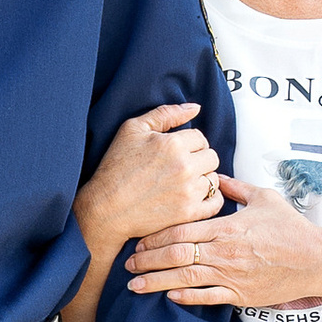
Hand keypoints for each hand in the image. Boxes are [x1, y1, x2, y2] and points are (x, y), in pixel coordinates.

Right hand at [76, 98, 219, 255]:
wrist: (105, 208)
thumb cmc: (115, 167)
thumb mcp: (132, 130)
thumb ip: (165, 114)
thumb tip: (195, 108)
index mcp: (173, 144)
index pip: (199, 137)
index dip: (187, 143)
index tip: (174, 153)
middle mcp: (184, 166)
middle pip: (211, 157)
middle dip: (198, 159)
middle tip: (179, 167)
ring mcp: (188, 191)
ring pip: (214, 179)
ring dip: (202, 179)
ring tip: (182, 183)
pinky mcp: (188, 213)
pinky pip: (216, 203)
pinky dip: (211, 199)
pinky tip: (194, 197)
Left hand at [127, 177, 321, 311]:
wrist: (316, 259)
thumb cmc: (291, 228)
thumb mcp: (264, 198)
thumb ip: (236, 188)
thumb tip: (217, 178)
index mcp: (227, 227)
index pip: (181, 231)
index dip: (155, 237)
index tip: (139, 240)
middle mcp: (224, 252)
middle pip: (176, 255)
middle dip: (147, 260)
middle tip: (127, 263)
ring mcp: (231, 275)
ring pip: (185, 279)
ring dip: (156, 282)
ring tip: (135, 284)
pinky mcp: (240, 294)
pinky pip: (207, 297)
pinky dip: (186, 297)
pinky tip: (169, 296)